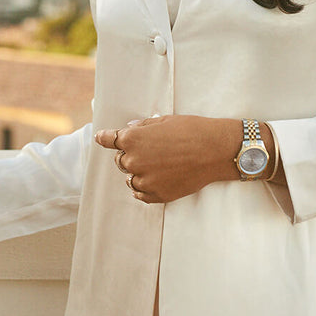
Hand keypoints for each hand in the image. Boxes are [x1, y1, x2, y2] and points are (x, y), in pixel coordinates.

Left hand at [95, 115, 241, 203]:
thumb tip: (129, 129)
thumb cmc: (192, 130)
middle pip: (120, 161)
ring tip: (157, 166)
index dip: (104, 138)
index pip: (109, 140)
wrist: (215, 151)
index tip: (100, 137)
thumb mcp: (165, 120)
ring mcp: (145, 180)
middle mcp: (134, 161)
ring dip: (138, 173)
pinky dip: (144, 188)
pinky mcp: (157, 195)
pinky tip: (155, 180)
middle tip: (149, 150)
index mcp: (132, 140)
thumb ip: (143, 126)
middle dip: (130, 155)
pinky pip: (140, 194)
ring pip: (130, 179)